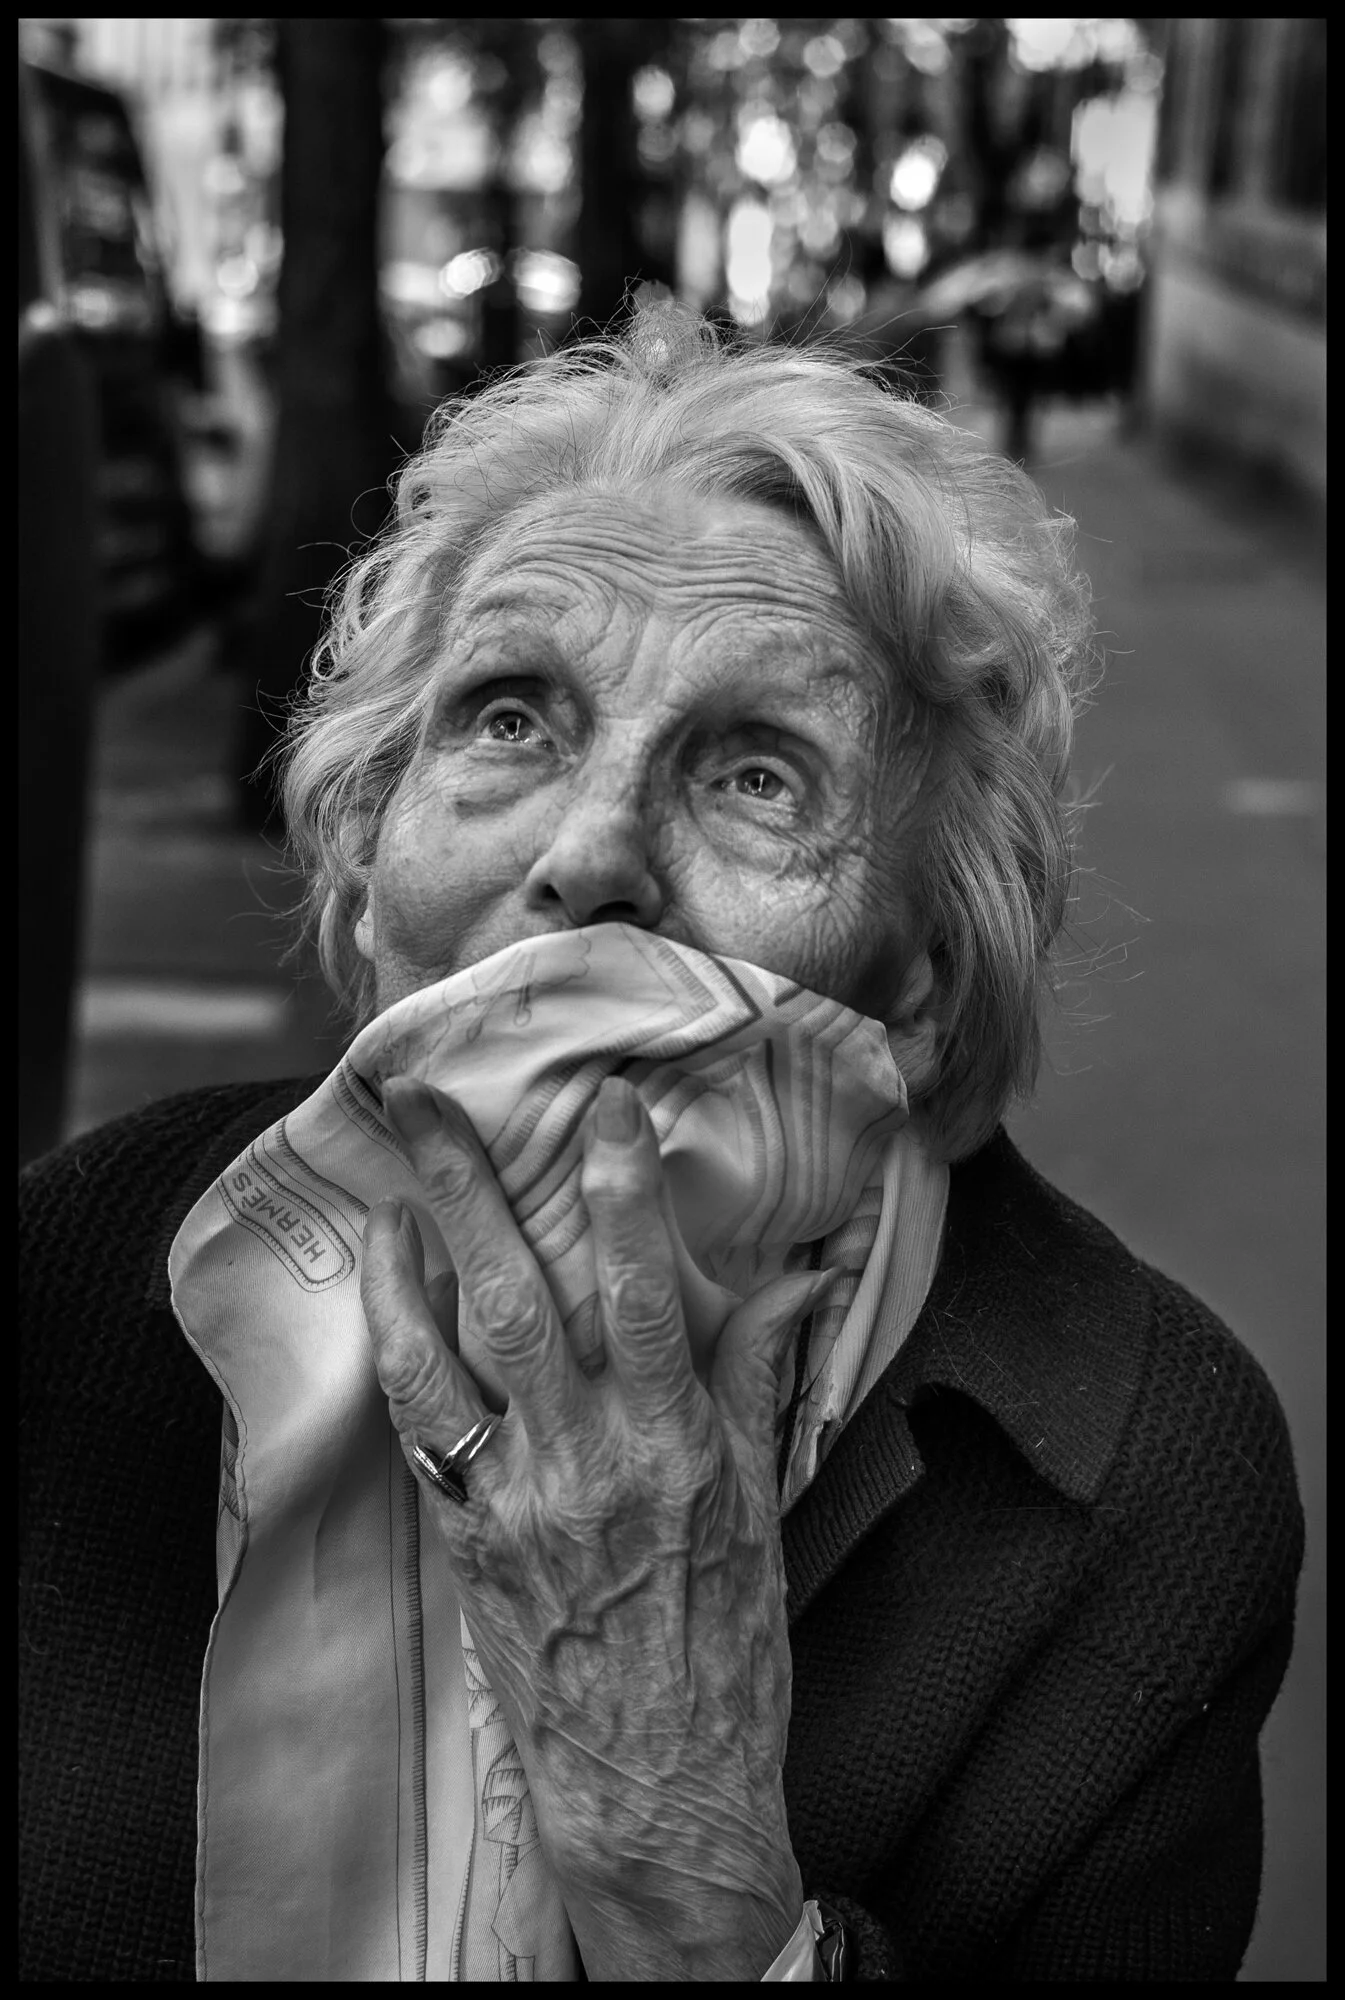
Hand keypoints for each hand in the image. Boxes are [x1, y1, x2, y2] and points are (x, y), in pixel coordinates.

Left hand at [361, 1074, 831, 1980]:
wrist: (659, 1793)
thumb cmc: (728, 1652)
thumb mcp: (764, 1510)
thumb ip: (759, 1382)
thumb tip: (799, 1274)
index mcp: (678, 1451)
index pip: (642, 1294)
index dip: (621, 1192)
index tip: (603, 1107)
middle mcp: (588, 1465)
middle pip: (518, 1299)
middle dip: (470, 1188)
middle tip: (431, 1101)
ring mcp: (515, 1503)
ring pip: (446, 1356)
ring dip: (408, 1259)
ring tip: (392, 1185)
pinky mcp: (467, 1539)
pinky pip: (420, 1428)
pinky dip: (398, 1348)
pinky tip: (389, 1291)